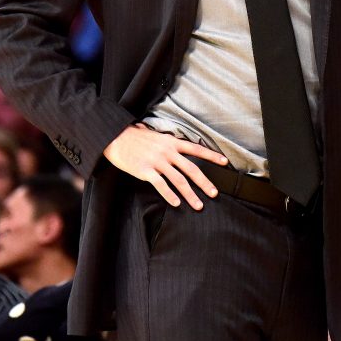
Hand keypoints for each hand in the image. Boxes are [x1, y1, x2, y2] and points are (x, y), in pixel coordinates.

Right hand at [103, 124, 227, 209]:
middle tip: (215, 194)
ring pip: (179, 180)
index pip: (196, 149)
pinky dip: (170, 195)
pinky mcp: (145, 170)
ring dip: (190, 195)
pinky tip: (176, 203)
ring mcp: (156, 161)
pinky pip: (161, 185)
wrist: (115, 138)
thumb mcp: (155, 135)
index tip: (225, 162)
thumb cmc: (135, 137)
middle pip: (191, 169)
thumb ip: (167, 142)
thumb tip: (176, 145)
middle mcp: (167, 151)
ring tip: (198, 205)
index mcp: (171, 142)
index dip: (211, 156)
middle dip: (204, 183)